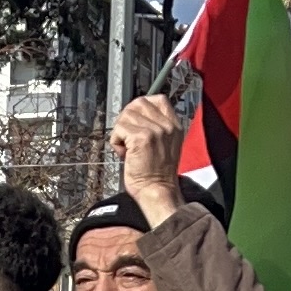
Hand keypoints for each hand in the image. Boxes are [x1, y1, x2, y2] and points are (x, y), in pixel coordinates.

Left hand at [108, 95, 186, 223]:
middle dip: (127, 118)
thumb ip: (156, 128)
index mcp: (174, 125)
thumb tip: (135, 116)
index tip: (133, 121)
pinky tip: (124, 153)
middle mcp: (166, 126)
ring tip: (127, 148)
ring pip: (126, 115)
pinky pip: (119, 129)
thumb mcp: (166, 145)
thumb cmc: (157, 174)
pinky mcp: (141, 138)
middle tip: (126, 137)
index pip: (158, 99)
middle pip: (138, 103)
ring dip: (120, 132)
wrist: (157, 191)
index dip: (140, 106)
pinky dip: (116, 141)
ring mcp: (155, 130)